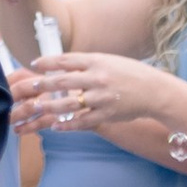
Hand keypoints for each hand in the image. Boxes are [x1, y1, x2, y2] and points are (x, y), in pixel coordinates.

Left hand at [12, 49, 174, 136]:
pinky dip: (68, 125)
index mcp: (97, 62)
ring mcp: (102, 98)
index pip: (66, 60)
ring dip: (50, 106)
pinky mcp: (107, 114)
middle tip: (30, 86)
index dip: (47, 62)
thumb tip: (61, 64)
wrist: (155, 91)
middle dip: (44, 84)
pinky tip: (56, 127)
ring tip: (37, 107)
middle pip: (63, 81)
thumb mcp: (108, 61)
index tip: (34, 64)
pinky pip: (83, 121)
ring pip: (70, 103)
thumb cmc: (130, 73)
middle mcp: (98, 79)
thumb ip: (86, 63)